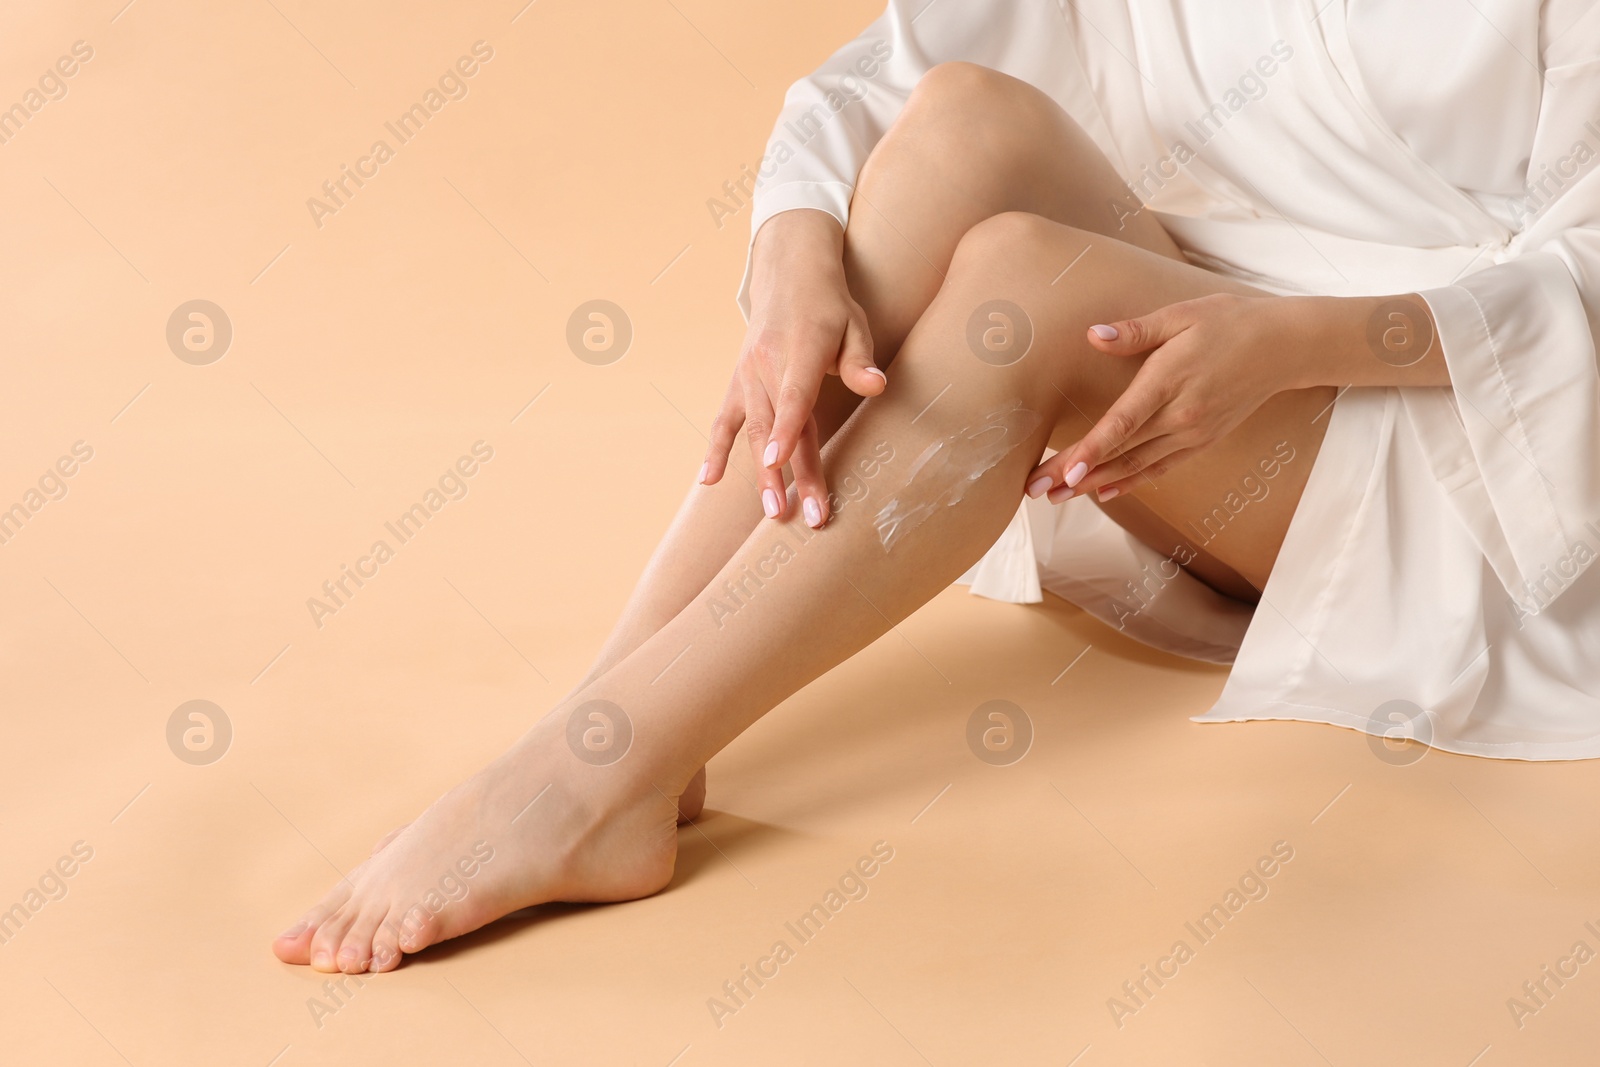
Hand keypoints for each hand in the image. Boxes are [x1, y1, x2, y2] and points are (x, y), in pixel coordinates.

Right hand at [700, 209, 884, 526]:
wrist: (789, 274)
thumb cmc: (829, 305)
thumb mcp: (854, 324)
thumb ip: (859, 360)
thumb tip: (875, 386)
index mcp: (799, 349)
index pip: (793, 396)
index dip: (785, 430)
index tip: (776, 461)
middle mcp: (768, 364)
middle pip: (777, 425)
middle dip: (786, 473)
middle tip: (798, 514)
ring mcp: (748, 375)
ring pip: (754, 430)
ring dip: (762, 474)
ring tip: (774, 511)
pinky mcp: (738, 382)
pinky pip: (724, 420)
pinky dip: (714, 449)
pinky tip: (707, 480)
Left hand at [1025, 293, 1310, 502]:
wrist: (1284, 347)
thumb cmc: (1230, 323)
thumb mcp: (1182, 315)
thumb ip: (1136, 330)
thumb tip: (1093, 336)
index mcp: (1169, 380)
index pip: (1123, 422)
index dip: (1092, 449)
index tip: (1064, 471)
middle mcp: (1180, 416)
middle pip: (1119, 451)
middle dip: (1073, 474)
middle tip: (1034, 491)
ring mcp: (1192, 433)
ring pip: (1135, 466)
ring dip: (1093, 483)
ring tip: (1055, 497)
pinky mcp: (1201, 442)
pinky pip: (1160, 468)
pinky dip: (1130, 482)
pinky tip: (1103, 492)